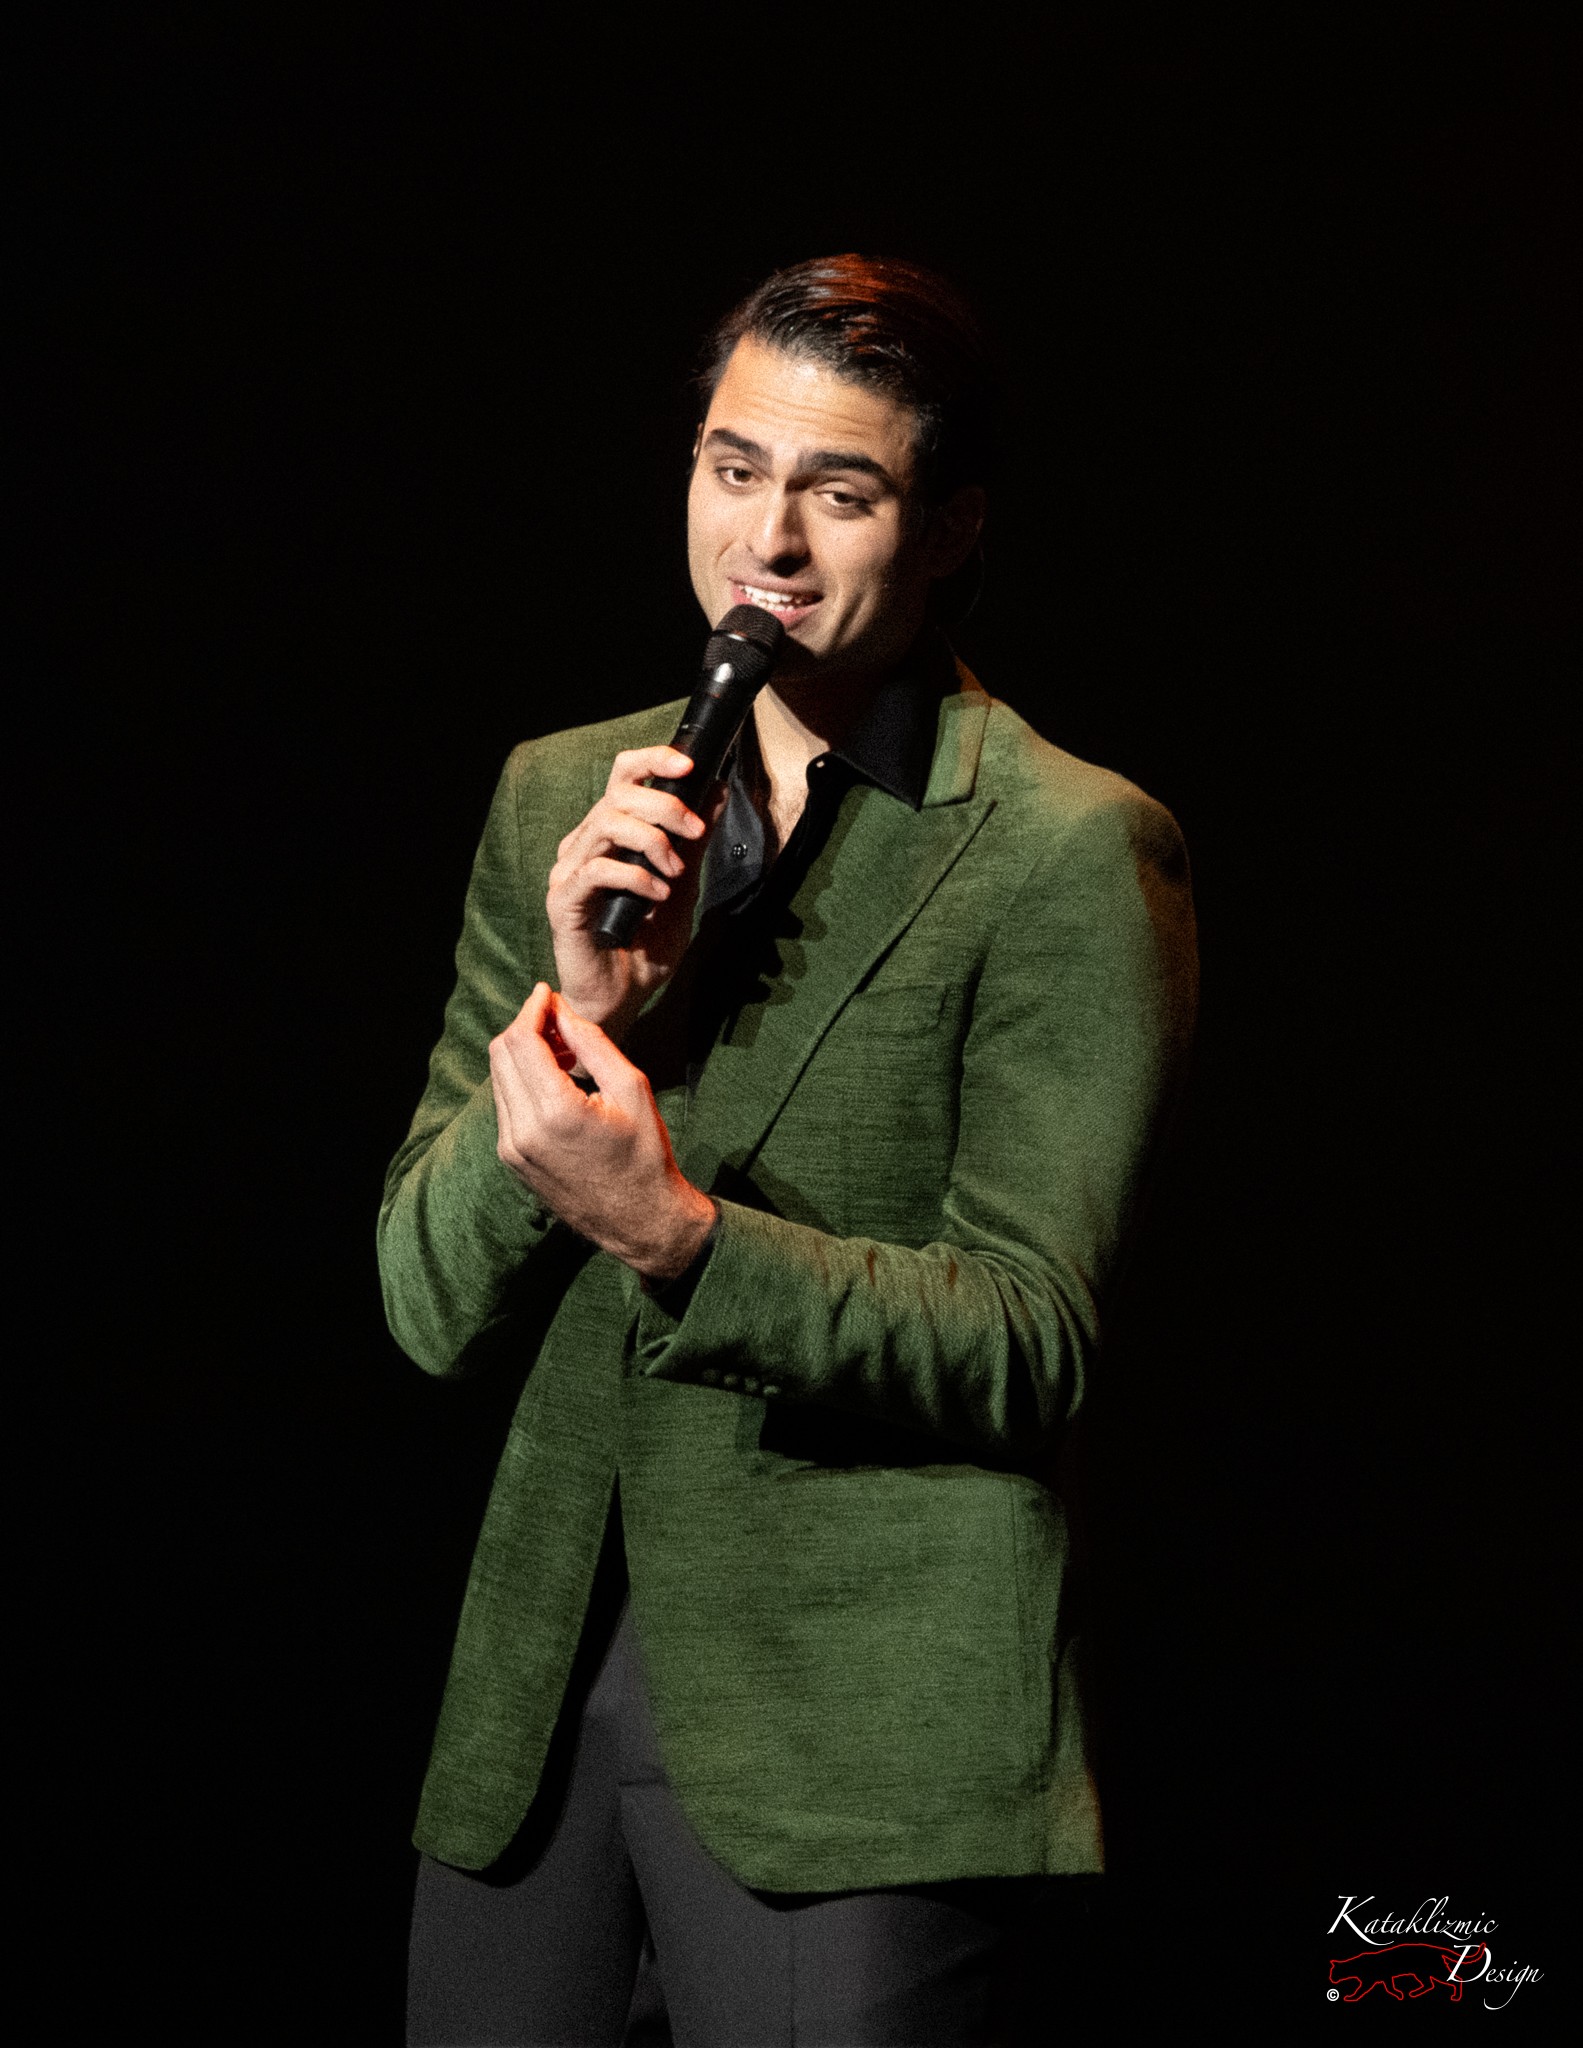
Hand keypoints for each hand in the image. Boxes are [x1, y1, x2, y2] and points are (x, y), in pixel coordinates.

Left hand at [490, 983, 718, 1280]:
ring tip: (561, 1050)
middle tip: (558, 1020)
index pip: (521, 1040)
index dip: (531, 1008)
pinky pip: (504, 1103)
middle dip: (525, 1027)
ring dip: (522, 1053)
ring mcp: (511, 1148)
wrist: (638, 1218)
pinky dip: (521, 1080)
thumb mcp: (630, 1086)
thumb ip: (591, 1041)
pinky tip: (554, 1081)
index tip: (548, 993)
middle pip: (501, 1054)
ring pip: (498, 1077)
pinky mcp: (510, 1158)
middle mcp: (522, 1131)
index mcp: (555, 1111)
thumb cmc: (645, 1151)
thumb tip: (559, 1009)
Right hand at [546, 746, 727, 1041]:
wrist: (621, 999)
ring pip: (607, 823)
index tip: (691, 765)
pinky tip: (657, 895)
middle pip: (619, 794)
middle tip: (694, 831)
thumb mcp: (682, 888)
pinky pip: (598, 869)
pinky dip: (636, 876)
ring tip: (676, 871)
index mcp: (608, 835)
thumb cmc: (644, 947)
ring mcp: (570, 871)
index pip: (623, 777)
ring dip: (653, 840)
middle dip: (665, 805)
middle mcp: (584, 845)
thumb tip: (716, 794)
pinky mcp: (563, 900)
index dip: (654, 760)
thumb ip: (694, 844)